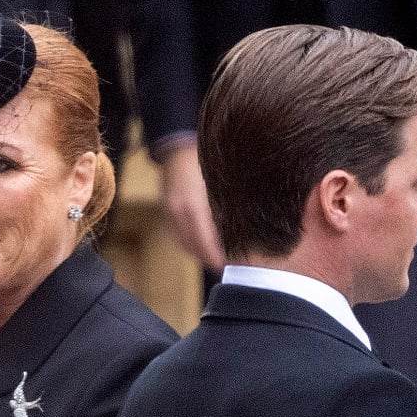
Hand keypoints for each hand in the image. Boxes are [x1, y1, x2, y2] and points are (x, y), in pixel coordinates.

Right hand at [158, 144, 224, 270]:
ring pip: (185, 243)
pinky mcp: (166, 213)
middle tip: (228, 268)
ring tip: (218, 261)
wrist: (175, 148)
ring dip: (200, 253)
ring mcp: (169, 214)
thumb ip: (229, 202)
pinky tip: (203, 246)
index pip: (205, 240)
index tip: (229, 266)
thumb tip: (250, 224)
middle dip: (210, 258)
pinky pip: (178, 236)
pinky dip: (190, 244)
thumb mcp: (218, 178)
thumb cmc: (201, 159)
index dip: (216, 256)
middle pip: (194, 246)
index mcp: (193, 205)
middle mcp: (178, 212)